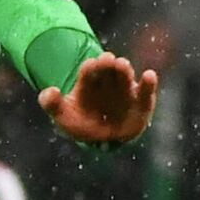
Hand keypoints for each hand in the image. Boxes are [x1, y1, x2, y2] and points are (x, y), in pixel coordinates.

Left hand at [38, 52, 157, 143]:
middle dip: (108, 63)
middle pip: (108, 69)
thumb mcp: (63, 117)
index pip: (89, 70)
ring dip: (124, 70)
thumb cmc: (82, 125)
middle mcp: (108, 81)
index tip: (92, 65)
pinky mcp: (140, 101)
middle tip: (108, 59)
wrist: (103, 140)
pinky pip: (145, 92)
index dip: (91, 67)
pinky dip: (148, 84)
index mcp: (89, 81)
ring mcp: (125, 90)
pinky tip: (149, 75)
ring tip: (122, 65)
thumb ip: (52, 105)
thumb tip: (50, 91)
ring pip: (125, 76)